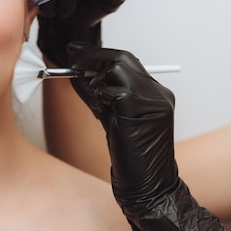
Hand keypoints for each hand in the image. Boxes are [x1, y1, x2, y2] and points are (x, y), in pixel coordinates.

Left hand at [67, 42, 222, 230]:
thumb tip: (75, 70)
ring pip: (115, 69)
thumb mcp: (109, 113)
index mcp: (155, 91)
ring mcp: (153, 98)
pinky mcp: (141, 107)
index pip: (126, 60)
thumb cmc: (127, 150)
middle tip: (72, 59)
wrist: (146, 180)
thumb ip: (97, 91)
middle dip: (92, 55)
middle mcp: (158, 91)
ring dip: (96, 83)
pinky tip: (102, 113)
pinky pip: (111, 90)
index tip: (75, 49)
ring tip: (98, 105)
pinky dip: (99, 97)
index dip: (98, 52)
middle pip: (122, 58)